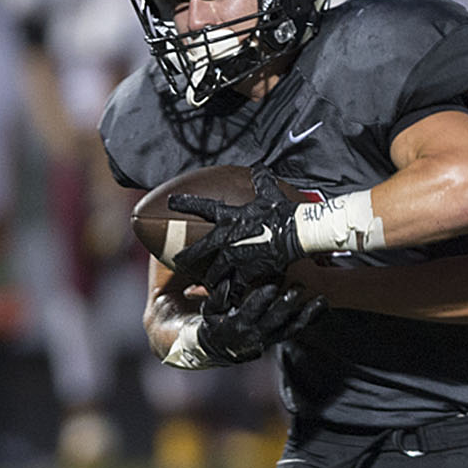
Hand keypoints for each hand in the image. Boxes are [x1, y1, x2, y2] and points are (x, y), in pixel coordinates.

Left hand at [170, 172, 300, 288]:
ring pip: (212, 273)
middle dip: (186, 257)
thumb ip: (261, 179)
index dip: (184, 203)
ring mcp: (234, 257)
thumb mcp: (270, 192)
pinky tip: (226, 300)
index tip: (171, 202)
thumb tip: (260, 167)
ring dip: (207, 279)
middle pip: (197, 250)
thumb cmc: (283, 211)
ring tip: (202, 285)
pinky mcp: (246, 272)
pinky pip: (233, 287)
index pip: (201, 206)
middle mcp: (226, 238)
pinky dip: (230, 294)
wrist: (296, 232)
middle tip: (179, 261)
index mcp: (229, 216)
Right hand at [197, 279, 326, 363]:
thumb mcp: (209, 312)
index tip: (272, 286)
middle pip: (275, 319)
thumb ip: (216, 298)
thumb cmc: (215, 325)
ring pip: (291, 328)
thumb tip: (226, 283)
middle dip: (288, 304)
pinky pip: (296, 330)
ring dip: (307, 314)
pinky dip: (310, 319)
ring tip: (320, 301)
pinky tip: (322, 307)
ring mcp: (269, 337)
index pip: (252, 311)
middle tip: (298, 289)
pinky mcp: (278, 338)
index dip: (262, 299)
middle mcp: (256, 334)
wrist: (221, 350)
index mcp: (239, 324)